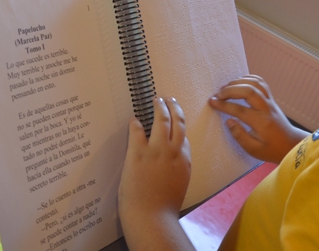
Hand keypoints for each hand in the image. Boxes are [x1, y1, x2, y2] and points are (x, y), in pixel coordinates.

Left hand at [118, 97, 191, 246]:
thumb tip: (173, 162)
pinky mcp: (138, 154)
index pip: (183, 137)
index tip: (176, 118)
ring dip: (159, 108)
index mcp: (184, 161)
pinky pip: (137, 132)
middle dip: (174, 108)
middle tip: (170, 100)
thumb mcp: (179, 185)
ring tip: (156, 100)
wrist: (152, 217)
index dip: (179, 125)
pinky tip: (134, 119)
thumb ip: (178, 170)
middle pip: (178, 123)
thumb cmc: (164, 207)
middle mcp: (173, 152)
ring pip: (162, 121)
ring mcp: (156, 151)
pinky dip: (136, 123)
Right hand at [209, 75, 309, 163]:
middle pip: (249, 90)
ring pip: (256, 83)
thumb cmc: (271, 149)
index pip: (240, 110)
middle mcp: (267, 109)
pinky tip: (238, 83)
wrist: (291, 144)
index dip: (224, 105)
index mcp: (262, 123)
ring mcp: (270, 101)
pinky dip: (248, 78)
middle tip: (217, 94)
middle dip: (230, 89)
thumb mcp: (254, 150)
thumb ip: (240, 136)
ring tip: (225, 88)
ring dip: (239, 82)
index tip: (212, 102)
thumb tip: (229, 121)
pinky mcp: (271, 98)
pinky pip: (261, 82)